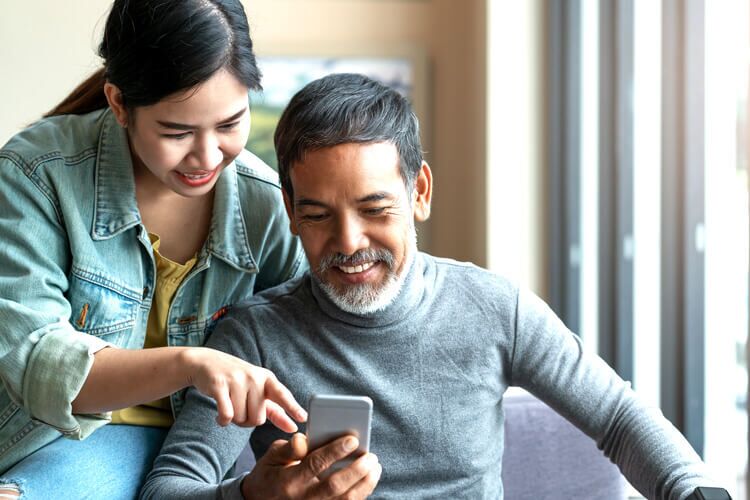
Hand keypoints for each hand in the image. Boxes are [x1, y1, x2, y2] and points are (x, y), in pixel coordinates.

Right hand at [181, 347, 306, 430]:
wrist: (206, 363)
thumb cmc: (237, 381)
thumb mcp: (258, 391)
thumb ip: (276, 411)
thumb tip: (293, 427)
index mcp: (267, 379)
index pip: (282, 394)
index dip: (292, 407)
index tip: (303, 417)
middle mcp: (254, 377)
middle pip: (258, 419)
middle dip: (247, 421)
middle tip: (240, 408)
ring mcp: (237, 380)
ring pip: (240, 418)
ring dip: (233, 419)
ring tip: (229, 405)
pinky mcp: (219, 385)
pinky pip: (226, 415)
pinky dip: (222, 421)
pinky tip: (219, 417)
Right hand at [241, 433, 381, 499]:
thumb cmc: (269, 475)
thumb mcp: (271, 458)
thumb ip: (289, 448)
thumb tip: (305, 438)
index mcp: (288, 480)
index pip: (315, 464)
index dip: (334, 451)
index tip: (352, 440)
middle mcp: (302, 498)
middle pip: (335, 486)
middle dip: (356, 470)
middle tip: (371, 456)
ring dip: (364, 484)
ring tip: (375, 467)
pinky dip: (359, 494)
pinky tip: (368, 481)